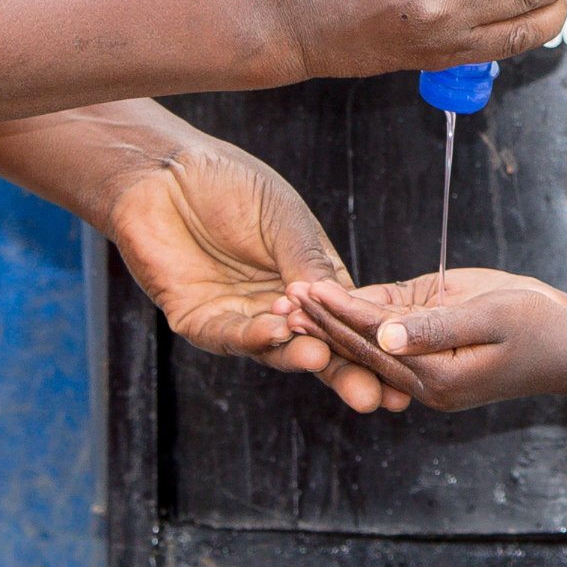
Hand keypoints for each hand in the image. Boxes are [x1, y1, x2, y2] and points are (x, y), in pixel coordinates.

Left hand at [99, 137, 414, 414]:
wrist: (165, 171)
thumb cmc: (229, 184)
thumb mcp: (284, 219)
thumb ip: (308, 262)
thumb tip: (342, 302)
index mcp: (309, 281)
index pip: (345, 322)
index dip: (371, 346)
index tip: (401, 373)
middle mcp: (277, 306)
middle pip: (317, 347)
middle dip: (345, 372)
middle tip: (375, 395)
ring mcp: (240, 315)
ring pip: (274, 349)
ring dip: (299, 356)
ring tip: (324, 360)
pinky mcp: (199, 319)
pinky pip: (230, 336)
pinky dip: (253, 337)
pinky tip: (274, 334)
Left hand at [290, 268, 566, 413]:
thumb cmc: (542, 325)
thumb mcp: (492, 315)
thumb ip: (436, 326)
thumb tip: (385, 332)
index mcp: (438, 376)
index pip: (374, 339)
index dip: (338, 311)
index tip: (305, 286)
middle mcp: (428, 384)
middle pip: (363, 349)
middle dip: (324, 321)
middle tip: (282, 294)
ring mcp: (431, 380)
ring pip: (372, 351)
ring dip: (335, 326)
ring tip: (296, 300)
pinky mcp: (437, 367)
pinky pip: (392, 348)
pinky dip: (361, 328)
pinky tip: (336, 307)